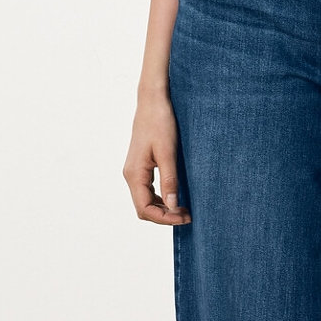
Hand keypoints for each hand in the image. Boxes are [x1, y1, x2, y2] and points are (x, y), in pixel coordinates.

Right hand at [124, 92, 188, 223]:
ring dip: (163, 208)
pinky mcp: (141, 166)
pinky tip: (176, 196)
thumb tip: (172, 207)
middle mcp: (131, 175)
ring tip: (185, 208)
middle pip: (143, 208)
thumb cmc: (160, 122)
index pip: (145, 209)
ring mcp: (134, 171)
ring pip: (145, 201)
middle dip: (165, 216)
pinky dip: (161, 198)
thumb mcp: (168, 153)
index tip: (185, 217)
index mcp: (134, 174)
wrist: (153, 101)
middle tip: (188, 215)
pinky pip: (148, 190)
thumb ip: (169, 181)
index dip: (165, 218)